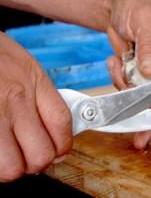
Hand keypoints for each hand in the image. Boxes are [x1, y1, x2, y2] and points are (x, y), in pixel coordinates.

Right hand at [0, 32, 71, 181]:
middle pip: (41, 154)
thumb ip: (40, 94)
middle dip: (36, 162)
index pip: (61, 124)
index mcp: (32, 79)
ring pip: (11, 167)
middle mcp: (14, 97)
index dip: (63, 146)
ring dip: (10, 167)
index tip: (59, 151)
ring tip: (5, 156)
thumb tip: (53, 128)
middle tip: (27, 156)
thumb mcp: (21, 64)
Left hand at [105, 0, 150, 148]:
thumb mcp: (147, 22)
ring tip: (120, 62)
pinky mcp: (142, 77)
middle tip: (131, 119)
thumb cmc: (140, 8)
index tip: (141, 92)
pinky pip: (129, 90)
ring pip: (143, 98)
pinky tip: (117, 61)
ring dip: (126, 85)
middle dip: (141, 100)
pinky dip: (119, 80)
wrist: (121, 7)